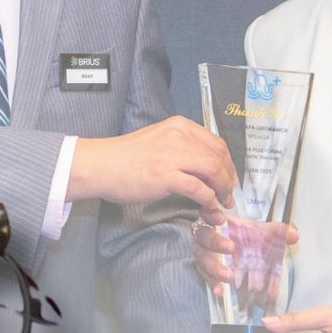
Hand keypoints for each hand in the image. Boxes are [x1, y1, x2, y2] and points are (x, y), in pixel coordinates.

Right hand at [69, 116, 236, 210]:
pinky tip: (208, 206)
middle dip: (229, 177)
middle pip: (219, 156)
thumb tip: (203, 165)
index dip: (228, 162)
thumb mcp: (159, 140)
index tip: (229, 177)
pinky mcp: (166, 176)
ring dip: (222, 189)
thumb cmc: (126, 156)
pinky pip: (198, 188)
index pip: (216, 143)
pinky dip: (208, 199)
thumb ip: (181, 147)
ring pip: (213, 170)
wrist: (102, 164)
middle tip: (229, 193)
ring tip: (222, 202)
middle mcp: (180, 136)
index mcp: (180, 126)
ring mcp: (173, 156)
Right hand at [193, 206, 298, 303]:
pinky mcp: (207, 271)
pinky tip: (220, 290)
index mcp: (219, 221)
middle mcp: (208, 237)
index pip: (209, 213)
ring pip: (203, 260)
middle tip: (230, 248)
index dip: (211, 214)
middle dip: (215, 242)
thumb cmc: (246, 238)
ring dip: (215, 268)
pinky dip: (213, 284)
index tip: (222, 218)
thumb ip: (277, 231)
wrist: (240, 253)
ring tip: (228, 276)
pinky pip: (206, 277)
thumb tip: (293, 233)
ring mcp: (205, 255)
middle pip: (204, 237)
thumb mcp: (261, 232)